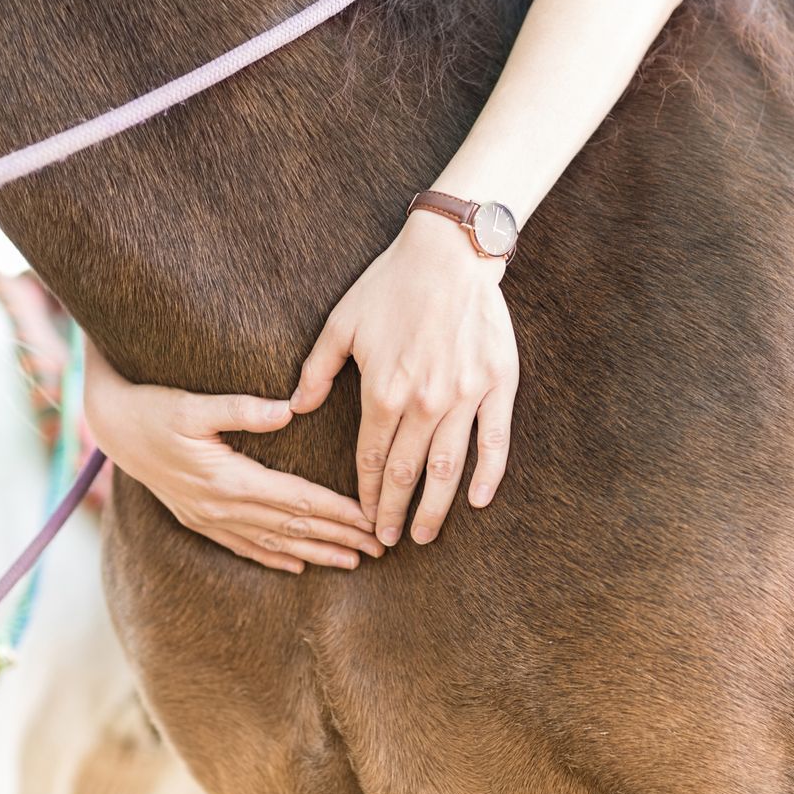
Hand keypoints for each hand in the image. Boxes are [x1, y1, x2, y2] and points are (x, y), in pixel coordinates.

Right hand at [83, 341, 383, 573]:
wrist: (110, 426)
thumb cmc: (154, 407)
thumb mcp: (193, 403)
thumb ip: (242, 408)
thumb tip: (289, 408)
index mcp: (227, 479)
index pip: (297, 500)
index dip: (338, 512)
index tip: (371, 520)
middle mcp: (221, 506)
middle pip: (293, 527)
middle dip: (339, 538)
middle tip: (381, 548)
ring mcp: (208, 517)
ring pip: (273, 542)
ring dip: (315, 553)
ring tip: (353, 562)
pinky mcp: (198, 519)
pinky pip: (243, 546)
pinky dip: (273, 557)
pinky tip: (297, 566)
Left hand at [292, 211, 517, 546]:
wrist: (449, 253)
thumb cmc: (390, 284)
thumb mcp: (341, 324)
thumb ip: (316, 369)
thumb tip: (295, 407)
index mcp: (383, 391)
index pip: (372, 458)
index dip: (367, 494)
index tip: (363, 518)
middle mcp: (424, 402)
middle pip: (407, 472)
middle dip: (395, 511)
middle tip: (387, 540)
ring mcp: (464, 396)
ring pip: (448, 467)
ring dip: (435, 508)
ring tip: (425, 534)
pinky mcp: (498, 385)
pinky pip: (495, 441)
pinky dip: (487, 475)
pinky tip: (477, 500)